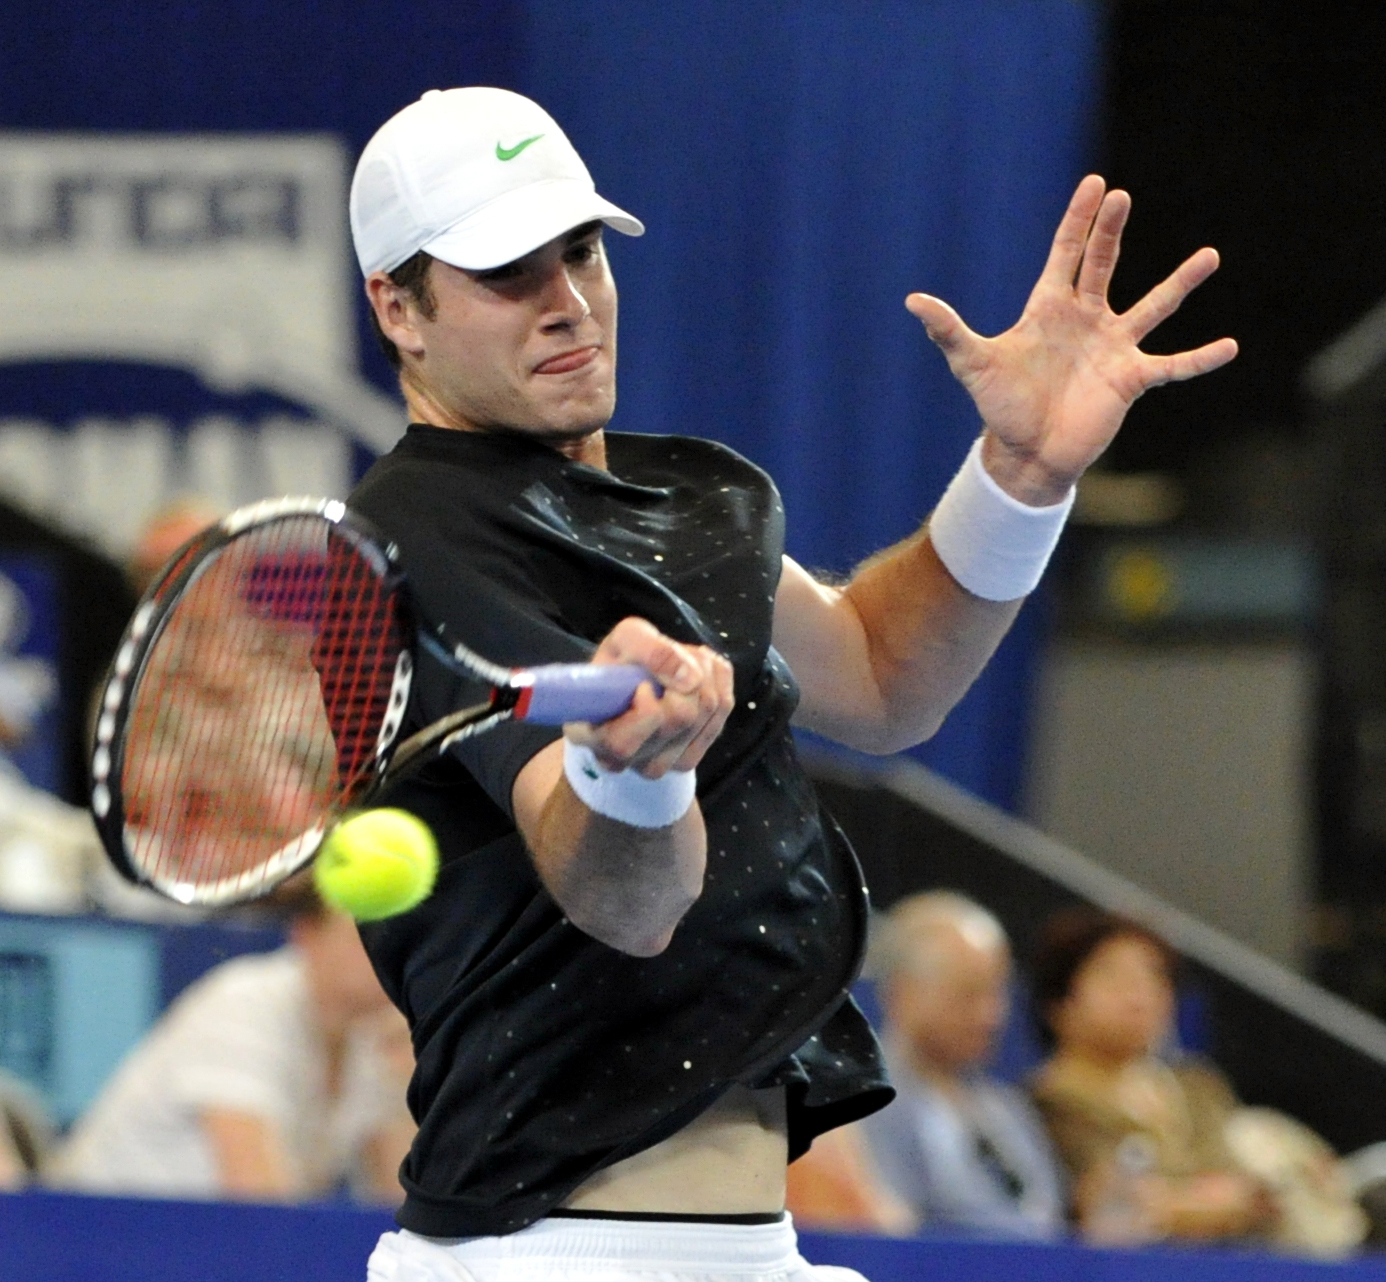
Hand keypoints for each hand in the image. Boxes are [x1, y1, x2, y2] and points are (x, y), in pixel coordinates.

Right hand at [564, 617, 733, 778]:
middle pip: (679, 719)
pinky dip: (718, 680)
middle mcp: (621, 760)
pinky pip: (722, 712)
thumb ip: (651, 651)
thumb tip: (690, 678)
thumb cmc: (619, 661)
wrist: (631, 680)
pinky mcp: (687, 758)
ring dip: (703, 674)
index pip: (623, 742)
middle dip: (685, 674)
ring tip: (682, 662)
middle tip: (671, 657)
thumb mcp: (625, 639)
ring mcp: (657, 765)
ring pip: (705, 714)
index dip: (645, 710)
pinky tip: (699, 672)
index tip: (644, 684)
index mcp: (591, 736)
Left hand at [907, 174, 1237, 505]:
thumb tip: (912, 301)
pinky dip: (1200, 359)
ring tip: (1210, 256)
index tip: (1096, 186)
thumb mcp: (972, 364)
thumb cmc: (1000, 407)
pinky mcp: (1130, 379)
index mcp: (1049, 309)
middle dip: (1111, 232)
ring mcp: (1112, 348)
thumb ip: (948, 330)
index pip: (1066, 254)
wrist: (1025, 454)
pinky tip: (1231, 346)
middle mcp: (1085, 321)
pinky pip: (1172, 366)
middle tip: (1123, 197)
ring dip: (1180, 283)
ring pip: (1153, 307)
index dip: (1078, 221)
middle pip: (1103, 265)